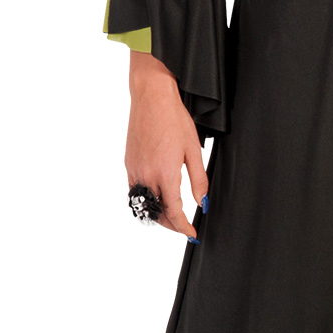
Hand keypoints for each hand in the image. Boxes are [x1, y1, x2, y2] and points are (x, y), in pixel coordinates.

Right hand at [124, 50, 207, 238]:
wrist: (151, 98)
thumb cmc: (174, 119)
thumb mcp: (193, 150)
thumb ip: (199, 179)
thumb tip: (203, 202)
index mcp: (165, 174)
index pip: (173, 212)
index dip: (183, 227)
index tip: (192, 234)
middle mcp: (146, 175)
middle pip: (156, 213)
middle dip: (171, 225)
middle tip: (184, 228)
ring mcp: (134, 170)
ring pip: (144, 204)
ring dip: (157, 214)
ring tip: (172, 216)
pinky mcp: (129, 163)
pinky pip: (134, 190)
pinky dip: (146, 200)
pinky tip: (156, 197)